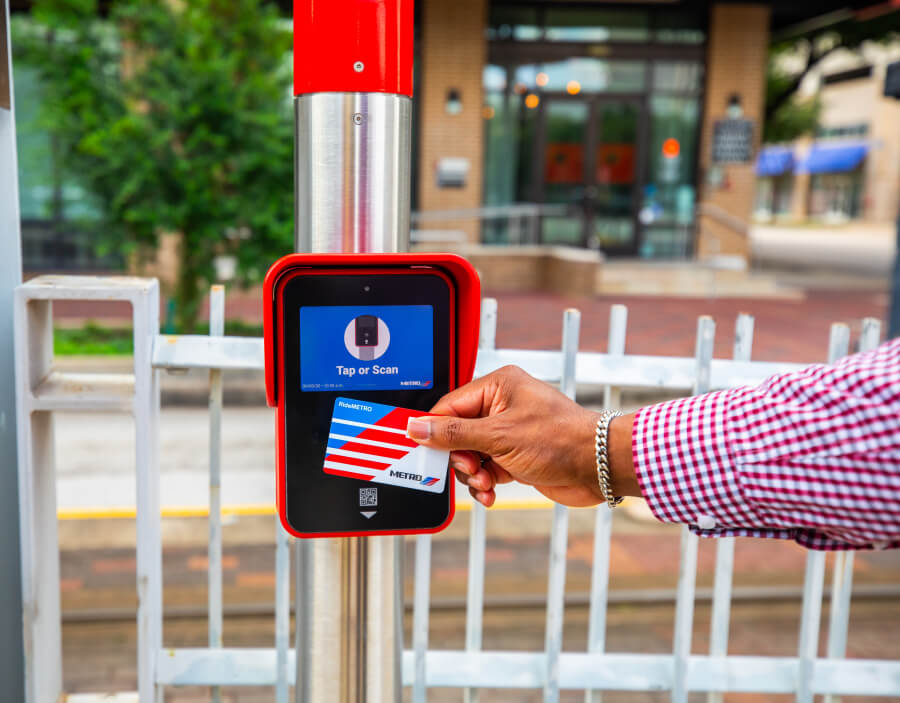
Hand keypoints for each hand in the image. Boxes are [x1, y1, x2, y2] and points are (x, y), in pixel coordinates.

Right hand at [406, 365, 638, 507]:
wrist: (598, 467)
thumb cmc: (560, 439)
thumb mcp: (499, 436)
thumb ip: (454, 433)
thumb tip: (417, 427)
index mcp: (498, 386)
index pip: (450, 407)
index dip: (434, 431)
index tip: (421, 452)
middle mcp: (502, 406)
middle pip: (457, 434)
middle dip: (461, 458)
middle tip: (472, 469)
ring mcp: (509, 432)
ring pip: (471, 455)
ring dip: (474, 475)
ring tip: (487, 483)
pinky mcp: (516, 455)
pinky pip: (487, 469)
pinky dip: (486, 484)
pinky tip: (492, 493)